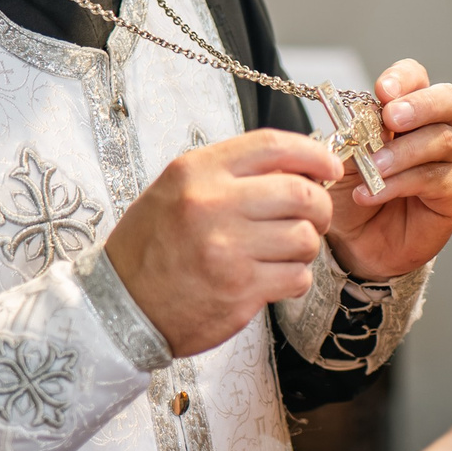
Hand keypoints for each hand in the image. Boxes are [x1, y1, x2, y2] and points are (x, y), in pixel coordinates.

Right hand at [102, 129, 337, 357]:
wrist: (121, 305)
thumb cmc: (153, 245)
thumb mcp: (178, 189)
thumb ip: (231, 173)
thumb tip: (298, 167)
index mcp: (197, 172)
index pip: (273, 146)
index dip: (314, 153)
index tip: (330, 165)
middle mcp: (213, 205)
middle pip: (301, 193)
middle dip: (320, 205)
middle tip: (314, 216)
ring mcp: (228, 249)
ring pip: (305, 238)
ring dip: (306, 246)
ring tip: (284, 251)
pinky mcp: (240, 290)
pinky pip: (297, 276)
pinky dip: (295, 277)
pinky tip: (273, 276)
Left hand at [326, 60, 451, 281]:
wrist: (357, 241)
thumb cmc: (352, 191)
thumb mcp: (342, 156)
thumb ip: (352, 132)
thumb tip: (358, 110)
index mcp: (409, 110)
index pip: (417, 78)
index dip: (404, 78)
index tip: (382, 90)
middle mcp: (438, 128)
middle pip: (449, 100)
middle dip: (419, 105)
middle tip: (392, 118)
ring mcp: (450, 161)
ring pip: (442, 141)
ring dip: (403, 152)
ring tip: (373, 167)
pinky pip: (433, 179)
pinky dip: (399, 184)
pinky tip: (372, 193)